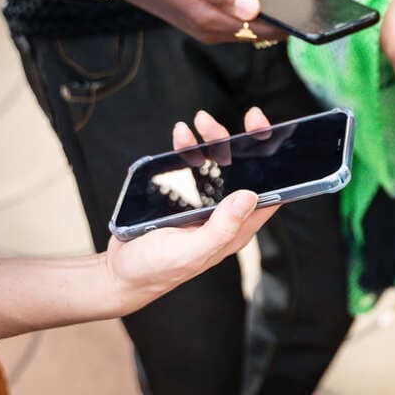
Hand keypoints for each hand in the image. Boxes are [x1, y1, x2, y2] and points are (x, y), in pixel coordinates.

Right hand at [102, 107, 276, 312]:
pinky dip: (188, 149)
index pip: (268, 193)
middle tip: (231, 121)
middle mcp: (225, 214)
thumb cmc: (157, 269)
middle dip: (239, 142)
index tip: (270, 136)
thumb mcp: (191, 252)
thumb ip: (221, 228)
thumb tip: (249, 196)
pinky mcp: (184, 196)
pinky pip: (192, 166)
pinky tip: (181, 136)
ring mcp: (204, 203)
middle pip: (244, 171)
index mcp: (236, 229)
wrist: (120, 273)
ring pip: (218, 164)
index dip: (274, 164)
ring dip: (212, 140)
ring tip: (198, 122)